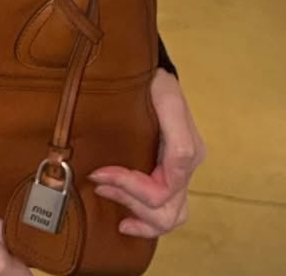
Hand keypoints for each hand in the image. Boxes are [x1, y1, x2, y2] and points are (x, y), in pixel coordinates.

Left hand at [89, 68, 205, 238]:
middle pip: (166, 214)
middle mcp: (182, 169)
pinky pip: (160, 206)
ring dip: (137, 215)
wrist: (151, 68)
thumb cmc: (156, 81)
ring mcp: (174, 173)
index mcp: (186, 156)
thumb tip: (171, 176)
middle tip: (100, 185)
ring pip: (167, 216)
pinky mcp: (162, 171)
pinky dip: (142, 216)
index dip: (128, 187)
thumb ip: (179, 142)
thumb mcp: (168, 102)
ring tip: (108, 197)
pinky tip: (124, 216)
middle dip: (131, 204)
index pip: (159, 193)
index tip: (98, 172)